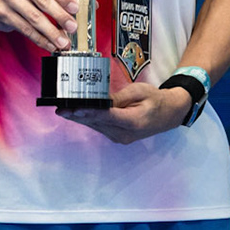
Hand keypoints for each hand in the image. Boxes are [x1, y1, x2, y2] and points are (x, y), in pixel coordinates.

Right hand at [0, 0, 77, 51]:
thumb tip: (89, 3)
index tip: (75, 8)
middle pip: (44, 1)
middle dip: (61, 17)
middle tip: (72, 27)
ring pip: (35, 18)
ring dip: (51, 32)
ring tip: (63, 41)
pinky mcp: (3, 13)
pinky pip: (25, 29)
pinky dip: (40, 39)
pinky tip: (49, 44)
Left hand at [57, 82, 189, 143]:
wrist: (169, 114)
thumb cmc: (156, 100)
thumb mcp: (139, 92)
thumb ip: (119, 97)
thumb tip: (100, 99)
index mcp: (134, 122)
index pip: (107, 116)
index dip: (89, 112)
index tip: (73, 108)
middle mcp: (125, 134)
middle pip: (97, 123)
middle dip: (77, 115)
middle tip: (60, 109)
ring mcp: (121, 137)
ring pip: (96, 126)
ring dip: (80, 118)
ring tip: (63, 110)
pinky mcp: (117, 136)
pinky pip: (100, 127)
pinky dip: (88, 119)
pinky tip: (76, 113)